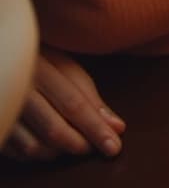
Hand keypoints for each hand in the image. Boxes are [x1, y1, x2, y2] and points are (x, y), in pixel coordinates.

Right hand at [1, 47, 123, 160]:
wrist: (4, 55)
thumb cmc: (40, 62)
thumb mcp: (67, 69)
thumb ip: (91, 98)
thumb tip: (117, 127)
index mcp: (40, 68)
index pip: (74, 105)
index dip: (96, 129)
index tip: (114, 147)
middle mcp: (18, 89)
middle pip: (53, 129)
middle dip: (80, 144)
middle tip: (94, 147)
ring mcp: (4, 106)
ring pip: (34, 146)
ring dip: (60, 152)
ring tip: (75, 143)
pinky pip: (17, 151)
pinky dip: (39, 154)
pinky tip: (51, 146)